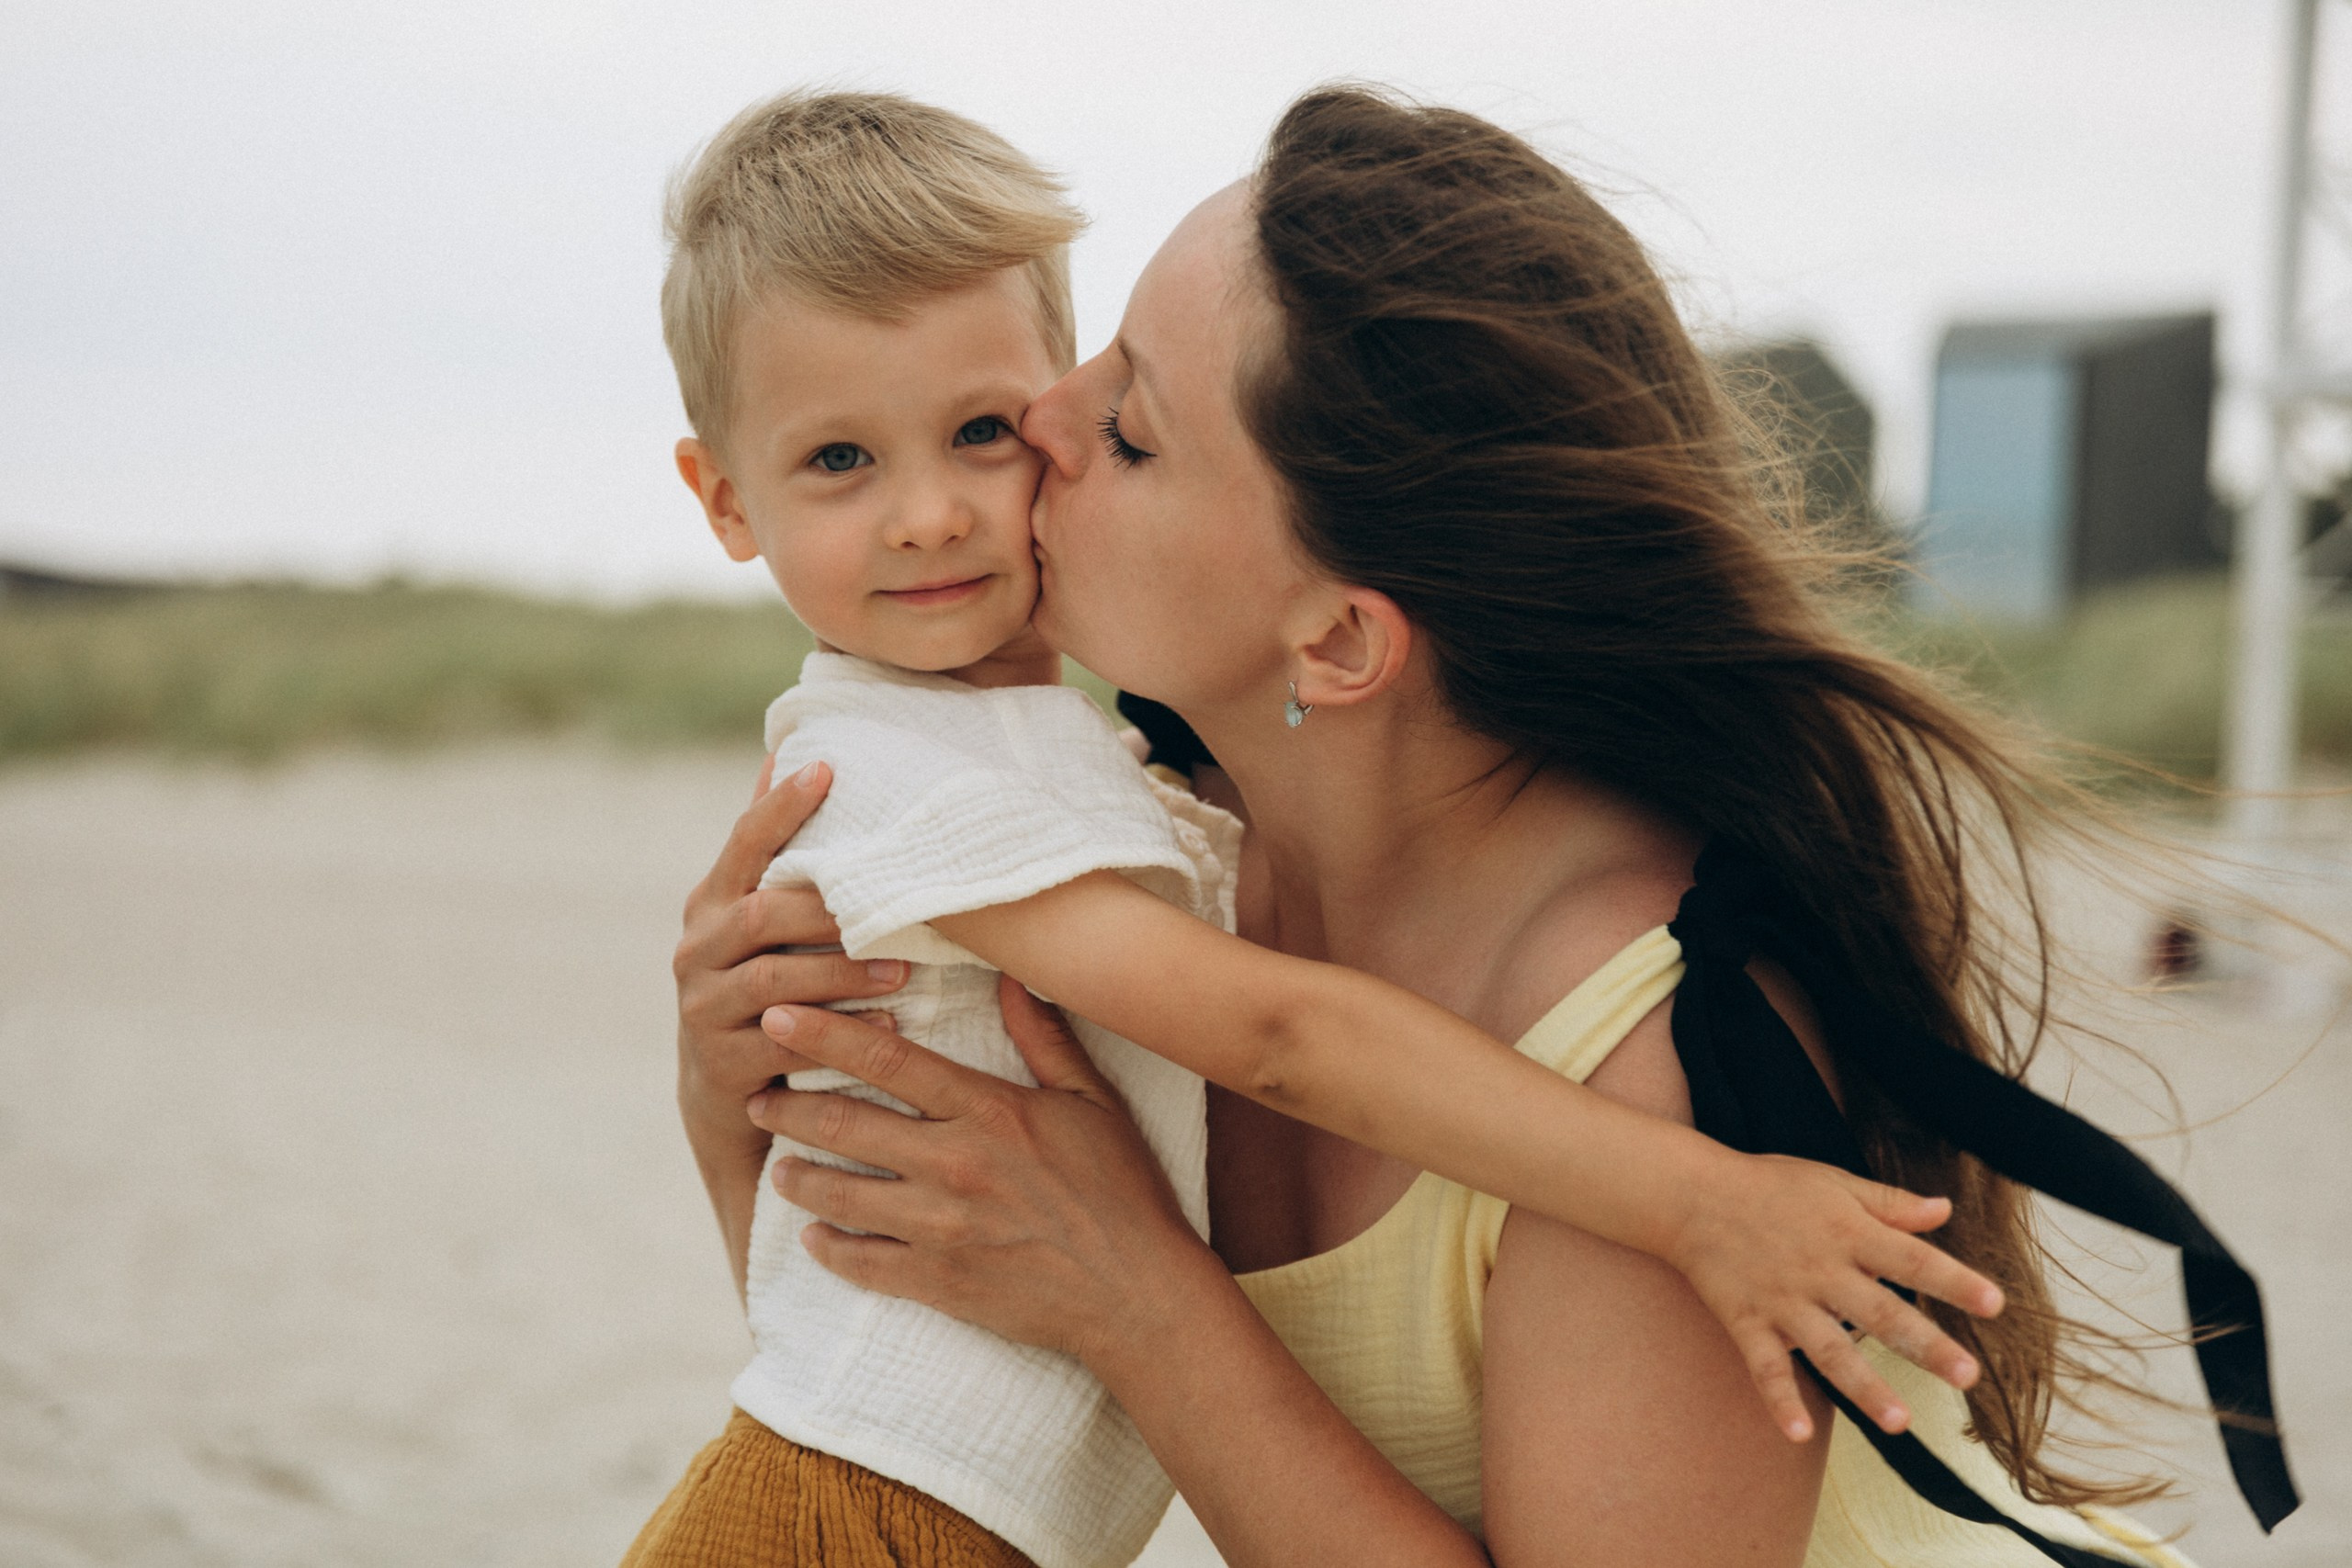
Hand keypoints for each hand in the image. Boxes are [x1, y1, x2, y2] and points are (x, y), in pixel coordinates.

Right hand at [673, 757, 909, 1129]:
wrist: (722, 1090)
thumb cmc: (759, 983)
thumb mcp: (756, 918)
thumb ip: (771, 849)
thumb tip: (786, 752)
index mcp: (712, 903)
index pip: (744, 842)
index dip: (781, 806)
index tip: (827, 769)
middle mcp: (697, 948)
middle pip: (761, 914)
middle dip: (828, 909)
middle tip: (894, 904)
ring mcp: (702, 1006)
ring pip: (773, 980)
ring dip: (841, 975)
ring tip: (902, 970)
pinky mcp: (722, 1061)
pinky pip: (783, 1042)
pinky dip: (837, 1032)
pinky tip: (888, 1026)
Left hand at [748, 977, 1213, 1364]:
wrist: (1138, 1296)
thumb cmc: (1125, 1193)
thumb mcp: (1095, 1102)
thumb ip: (1046, 1039)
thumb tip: (1014, 976)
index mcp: (989, 1110)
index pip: (888, 1058)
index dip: (824, 1033)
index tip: (779, 1016)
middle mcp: (954, 1164)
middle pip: (847, 1124)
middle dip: (790, 1106)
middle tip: (758, 1097)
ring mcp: (941, 1228)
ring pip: (841, 1195)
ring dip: (798, 1178)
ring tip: (778, 1167)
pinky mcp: (938, 1283)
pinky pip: (862, 1264)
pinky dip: (829, 1249)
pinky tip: (815, 1238)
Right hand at [1666, 1153, 2005, 1441]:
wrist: (1690, 1195)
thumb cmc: (1768, 1186)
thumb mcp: (1833, 1181)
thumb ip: (1889, 1202)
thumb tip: (1944, 1209)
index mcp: (1847, 1232)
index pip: (1911, 1259)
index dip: (1953, 1281)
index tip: (1995, 1304)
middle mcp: (1820, 1269)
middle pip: (1881, 1313)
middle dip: (1924, 1345)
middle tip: (1966, 1376)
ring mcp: (1782, 1300)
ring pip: (1830, 1349)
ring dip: (1865, 1386)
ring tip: (1900, 1422)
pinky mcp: (1747, 1321)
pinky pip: (1765, 1367)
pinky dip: (1780, 1401)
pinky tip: (1800, 1435)